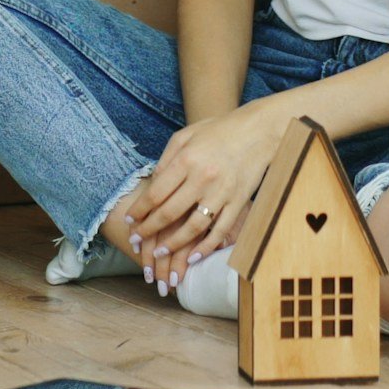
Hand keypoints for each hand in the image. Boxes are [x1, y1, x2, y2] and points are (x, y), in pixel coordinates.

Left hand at [121, 102, 290, 289]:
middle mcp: (203, 178)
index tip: (128, 220)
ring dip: (173, 244)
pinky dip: (205, 247)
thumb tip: (151, 184)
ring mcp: (222, 192)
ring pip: (193, 227)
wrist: (259, 131)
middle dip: (149, 230)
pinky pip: (219, 231)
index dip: (139, 210)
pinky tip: (192, 258)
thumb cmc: (219, 130)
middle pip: (170, 213)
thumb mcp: (186, 135)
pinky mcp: (238, 202)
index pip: (156, 193)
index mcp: (187, 159)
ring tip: (159, 254)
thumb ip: (166, 159)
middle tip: (136, 240)